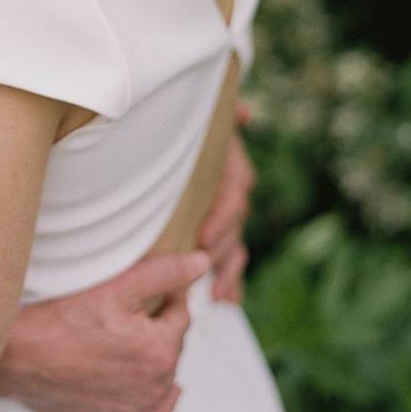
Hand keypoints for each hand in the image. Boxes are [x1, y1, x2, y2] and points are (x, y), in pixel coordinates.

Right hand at [0, 251, 209, 411]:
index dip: (164, 293)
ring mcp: (136, 408)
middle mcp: (155, 385)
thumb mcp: (114, 287)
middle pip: (171, 342)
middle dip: (156, 324)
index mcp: (160, 349)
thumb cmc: (58, 321)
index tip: (142, 287)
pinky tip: (143, 378)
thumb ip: (163, 273)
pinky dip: (153, 395)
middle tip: (124, 310)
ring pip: (163, 374)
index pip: (180, 312)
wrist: (15, 358)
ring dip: (152, 355)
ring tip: (121, 337)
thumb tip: (201, 263)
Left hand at [197, 104, 255, 302]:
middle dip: (219, 250)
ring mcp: (225, 215)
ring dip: (228, 271)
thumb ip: (218, 117)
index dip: (222, 216)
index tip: (201, 237)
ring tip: (216, 295)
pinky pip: (229, 259)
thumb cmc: (179, 129)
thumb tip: (243, 110)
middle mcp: (230, 190)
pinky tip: (226, 301)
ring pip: (234, 245)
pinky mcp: (217, 234)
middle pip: (235, 224)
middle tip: (199, 269)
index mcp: (227, 163)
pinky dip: (230, 280)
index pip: (235, 191)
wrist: (168, 143)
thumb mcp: (193, 122)